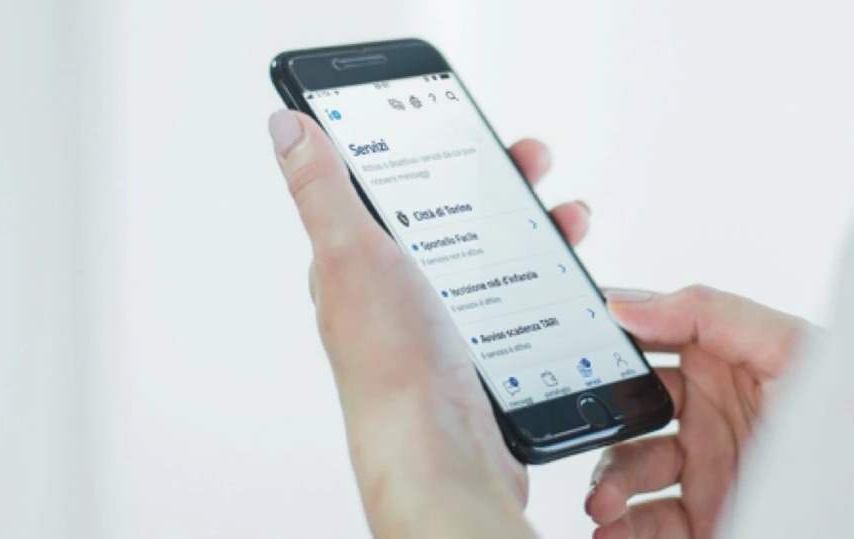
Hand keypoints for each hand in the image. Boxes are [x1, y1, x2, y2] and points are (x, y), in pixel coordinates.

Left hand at [268, 110, 586, 536]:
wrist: (442, 455)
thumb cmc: (393, 366)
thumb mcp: (353, 256)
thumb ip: (324, 190)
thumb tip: (287, 126)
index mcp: (360, 260)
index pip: (392, 185)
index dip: (430, 148)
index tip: (466, 124)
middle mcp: (397, 288)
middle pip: (450, 214)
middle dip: (495, 180)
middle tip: (531, 161)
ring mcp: (440, 319)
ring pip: (489, 253)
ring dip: (529, 226)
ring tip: (566, 218)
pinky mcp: (477, 349)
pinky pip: (512, 295)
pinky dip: (540, 275)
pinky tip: (563, 275)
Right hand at [586, 286, 808, 538]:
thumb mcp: (788, 347)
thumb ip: (708, 312)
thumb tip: (626, 303)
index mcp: (721, 363)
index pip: (648, 341)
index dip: (607, 341)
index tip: (567, 344)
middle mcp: (706, 416)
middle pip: (628, 412)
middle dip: (598, 420)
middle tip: (578, 430)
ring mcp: (703, 471)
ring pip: (629, 472)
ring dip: (605, 482)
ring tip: (602, 503)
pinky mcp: (704, 522)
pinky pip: (647, 526)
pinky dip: (619, 531)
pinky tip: (609, 532)